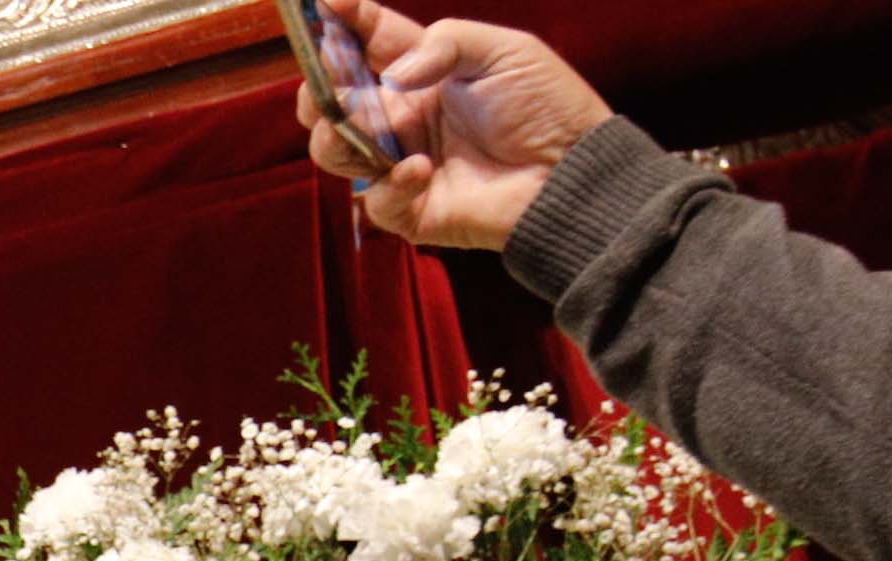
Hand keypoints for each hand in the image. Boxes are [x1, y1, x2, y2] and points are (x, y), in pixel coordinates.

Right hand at [298, 1, 612, 251]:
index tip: (325, 5)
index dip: (342, 22)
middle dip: (318, 91)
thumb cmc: (546, 104)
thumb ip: (446, 43)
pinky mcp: (412, 210)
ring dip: (335, 137)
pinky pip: (377, 201)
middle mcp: (402, 117)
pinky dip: (390, 185)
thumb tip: (392, 77)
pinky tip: (420, 169)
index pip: (368, 42)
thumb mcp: (504, 50)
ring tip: (365, 128)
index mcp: (421, 73)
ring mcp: (402, 163)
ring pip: (334, 151)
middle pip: (333, 103)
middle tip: (330, 86)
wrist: (573, 171)